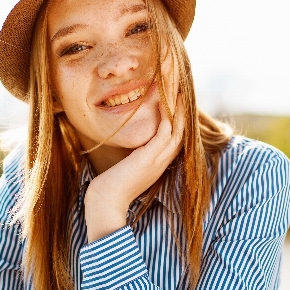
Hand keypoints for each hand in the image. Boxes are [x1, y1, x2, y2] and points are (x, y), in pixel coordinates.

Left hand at [84, 88, 184, 242]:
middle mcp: (163, 160)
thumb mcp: (127, 166)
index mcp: (159, 162)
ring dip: (179, 107)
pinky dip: (168, 114)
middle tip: (182, 88)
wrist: (106, 202)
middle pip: (181, 129)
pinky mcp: (151, 157)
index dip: (178, 118)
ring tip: (178, 87)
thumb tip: (129, 145)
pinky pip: (166, 129)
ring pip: (177, 127)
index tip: (176, 100)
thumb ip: (133, 155)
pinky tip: (166, 98)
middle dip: (183, 109)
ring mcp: (159, 159)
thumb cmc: (111, 186)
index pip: (175, 136)